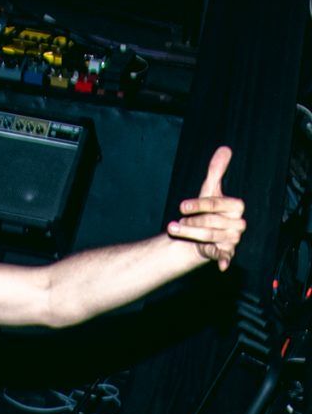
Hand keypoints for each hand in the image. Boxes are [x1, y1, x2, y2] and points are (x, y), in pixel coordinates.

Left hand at [167, 146, 245, 270]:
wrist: (201, 234)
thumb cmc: (206, 210)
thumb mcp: (209, 190)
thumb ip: (216, 171)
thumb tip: (224, 148)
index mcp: (236, 206)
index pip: (217, 203)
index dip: (198, 204)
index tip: (180, 206)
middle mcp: (238, 223)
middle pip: (210, 222)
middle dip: (190, 222)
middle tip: (175, 223)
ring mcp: (233, 239)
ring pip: (210, 237)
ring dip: (190, 234)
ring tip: (174, 230)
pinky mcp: (226, 253)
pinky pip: (225, 256)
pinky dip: (222, 260)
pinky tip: (220, 265)